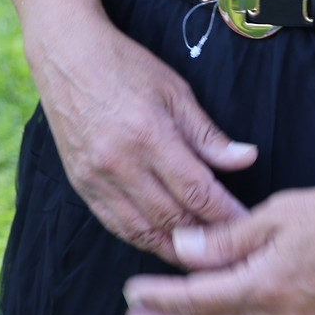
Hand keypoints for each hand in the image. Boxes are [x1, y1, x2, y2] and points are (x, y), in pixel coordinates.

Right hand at [33, 14, 257, 266]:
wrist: (66, 58)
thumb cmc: (125, 66)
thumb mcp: (175, 91)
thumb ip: (208, 134)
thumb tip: (246, 159)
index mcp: (150, 135)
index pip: (197, 191)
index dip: (226, 215)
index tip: (248, 225)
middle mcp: (121, 162)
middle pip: (173, 218)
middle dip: (208, 238)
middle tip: (234, 247)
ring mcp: (97, 178)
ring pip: (144, 231)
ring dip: (176, 249)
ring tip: (204, 256)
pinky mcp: (81, 185)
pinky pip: (116, 226)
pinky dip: (144, 239)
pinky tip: (165, 243)